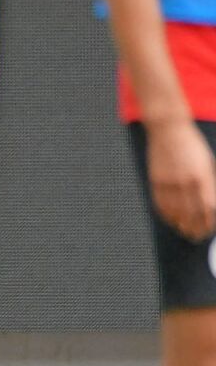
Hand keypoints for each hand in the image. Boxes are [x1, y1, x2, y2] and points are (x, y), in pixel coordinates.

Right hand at [146, 120, 215, 241]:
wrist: (169, 129)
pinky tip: (171, 220)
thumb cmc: (191, 144)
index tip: (210, 228)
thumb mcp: (207, 163)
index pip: (208, 207)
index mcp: (202, 177)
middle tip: (198, 236)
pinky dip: (166, 214)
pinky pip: (161, 203)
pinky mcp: (156, 180)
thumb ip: (209, 184)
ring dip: (181, 224)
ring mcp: (169, 182)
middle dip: (196, 227)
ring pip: (175, 211)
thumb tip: (210, 204)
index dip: (209, 221)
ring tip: (185, 231)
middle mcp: (185, 182)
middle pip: (192, 213)